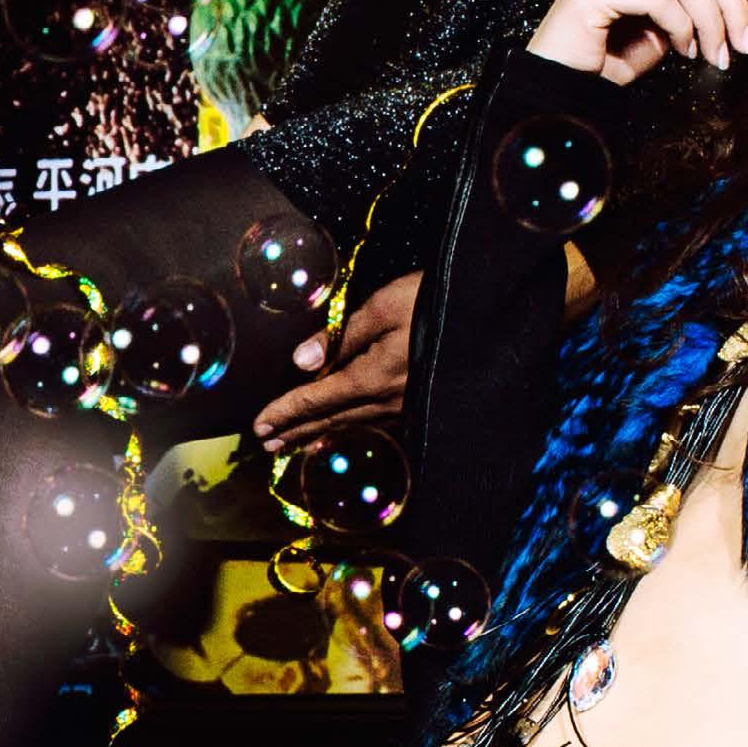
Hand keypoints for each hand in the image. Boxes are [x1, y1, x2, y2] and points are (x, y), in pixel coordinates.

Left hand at [253, 273, 417, 451]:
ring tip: (292, 445)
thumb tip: (301, 362)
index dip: (285, 411)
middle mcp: (388, 400)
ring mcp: (406, 406)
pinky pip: (376, 424)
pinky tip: (340, 434)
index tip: (258, 425)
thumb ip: (340, 336)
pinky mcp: (420, 403)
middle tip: (266, 444)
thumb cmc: (434, 301)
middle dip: (296, 431)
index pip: (317, 398)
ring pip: (352, 425)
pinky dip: (349, 430)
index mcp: (373, 376)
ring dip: (318, 435)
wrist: (489, 317)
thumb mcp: (382, 307)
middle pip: (331, 420)